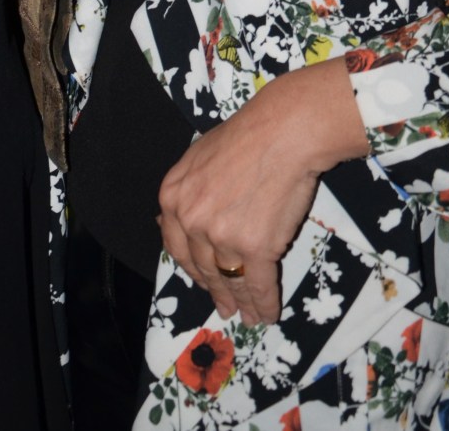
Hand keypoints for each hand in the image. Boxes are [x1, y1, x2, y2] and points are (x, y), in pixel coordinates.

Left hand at [157, 60, 367, 326]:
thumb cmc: (245, 137)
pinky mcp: (254, 249)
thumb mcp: (197, 157)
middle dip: (215, 291)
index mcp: (172, 197)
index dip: (192, 270)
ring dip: (241, 302)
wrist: (282, 133)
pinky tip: (268, 313)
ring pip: (230, 280)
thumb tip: (166, 221)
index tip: (203, 282)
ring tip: (249, 316)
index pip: (177, 247)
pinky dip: (265, 304)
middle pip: (202, 268)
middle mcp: (190, 220)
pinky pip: (258, 286)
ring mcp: (221, 237)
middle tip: (225, 307)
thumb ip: (184, 192)